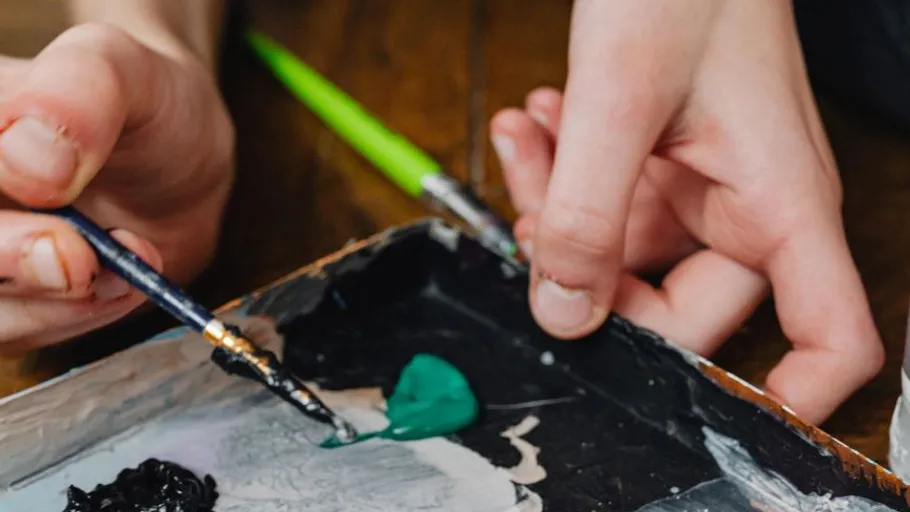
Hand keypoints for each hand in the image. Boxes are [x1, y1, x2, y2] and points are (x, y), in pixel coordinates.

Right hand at [0, 23, 233, 353]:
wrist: (180, 156)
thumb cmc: (144, 102)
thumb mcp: (123, 67)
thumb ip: (77, 93)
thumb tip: (28, 165)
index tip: (62, 226)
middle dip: (16, 269)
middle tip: (87, 261)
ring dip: (57, 305)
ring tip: (125, 266)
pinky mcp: (13, 297)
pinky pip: (24, 332)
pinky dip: (78, 318)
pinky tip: (123, 281)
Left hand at [490, 0, 882, 423]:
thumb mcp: (619, 99)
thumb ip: (588, 214)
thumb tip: (564, 314)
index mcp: (780, 203)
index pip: (830, 334)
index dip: (793, 394)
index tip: (719, 415)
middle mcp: (749, 207)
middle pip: (680, 306)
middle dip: (592, 272)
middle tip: (538, 225)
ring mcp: (704, 187)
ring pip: (626, 251)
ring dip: (564, 207)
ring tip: (531, 138)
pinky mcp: (666, 163)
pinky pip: (612, 202)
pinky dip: (567, 174)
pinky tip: (539, 124)